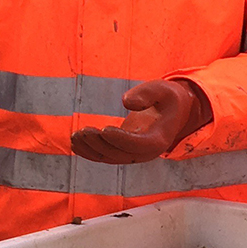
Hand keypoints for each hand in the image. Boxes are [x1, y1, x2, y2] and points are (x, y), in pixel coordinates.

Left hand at [70, 79, 211, 164]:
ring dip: (91, 149)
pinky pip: (104, 156)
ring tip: (76, 136)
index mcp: (159, 139)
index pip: (138, 145)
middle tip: (83, 131)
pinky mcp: (123, 151)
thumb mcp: (162, 89)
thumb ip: (147, 93)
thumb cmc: (165, 98)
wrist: (171, 111)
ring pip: (109, 158)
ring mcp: (134, 154)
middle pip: (120, 154)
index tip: (104, 129)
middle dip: (100, 144)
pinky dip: (89, 152)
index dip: (121, 140)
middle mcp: (146, 153)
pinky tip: (75, 144)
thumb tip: (126, 102)